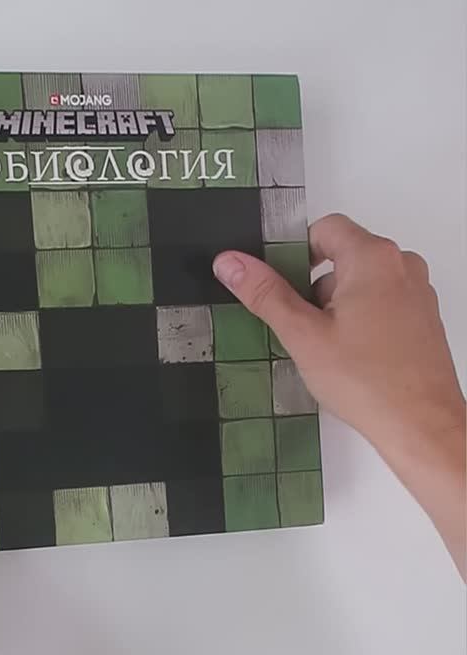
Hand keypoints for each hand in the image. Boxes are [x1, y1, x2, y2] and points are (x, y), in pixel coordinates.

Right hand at [214, 214, 465, 578]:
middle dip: (315, 285)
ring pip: (363, 281)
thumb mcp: (302, 334)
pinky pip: (383, 302)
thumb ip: (265, 293)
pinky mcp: (423, 318)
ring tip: (327, 347)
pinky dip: (362, 319)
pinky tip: (351, 356)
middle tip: (302, 325)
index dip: (296, 253)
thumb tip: (231, 262)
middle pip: (344, 255)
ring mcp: (417, 292)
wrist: (421, 426)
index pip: (325, 228)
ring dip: (338, 305)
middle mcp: (402, 266)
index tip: (282, 286)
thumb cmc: (369, 382)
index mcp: (373, 258)